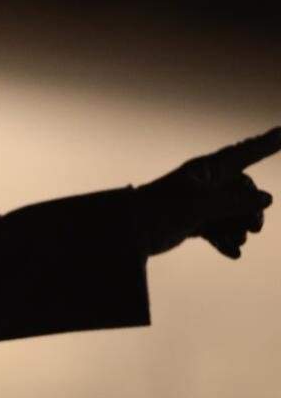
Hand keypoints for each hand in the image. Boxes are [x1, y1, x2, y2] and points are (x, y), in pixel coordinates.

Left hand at [133, 126, 278, 257]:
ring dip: (238, 228)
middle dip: (251, 210)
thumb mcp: (201, 204)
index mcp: (207, 169)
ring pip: (234, 215)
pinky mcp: (194, 223)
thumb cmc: (162, 208)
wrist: (130, 230)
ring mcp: (201, 204)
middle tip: (253, 228)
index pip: (243, 153)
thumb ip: (235, 202)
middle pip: (244, 193)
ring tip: (235, 240)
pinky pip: (220, 231)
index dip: (265, 144)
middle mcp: (206, 184)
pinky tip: (232, 253)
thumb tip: (268, 199)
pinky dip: (226, 241)